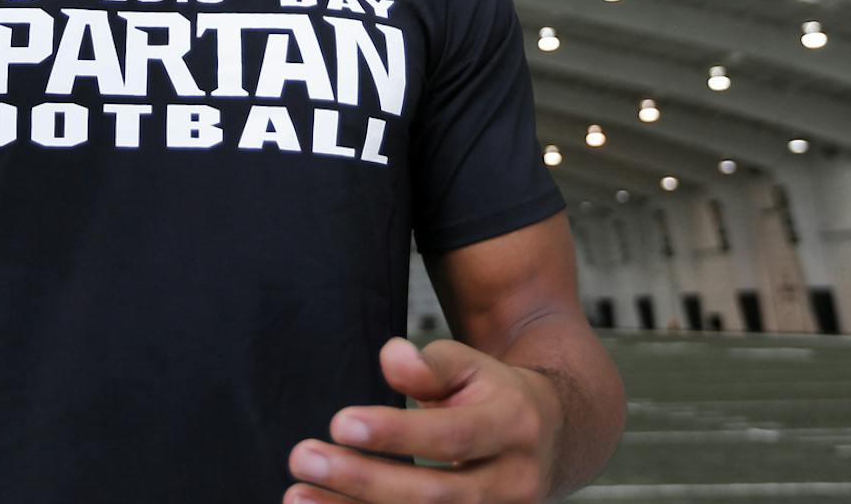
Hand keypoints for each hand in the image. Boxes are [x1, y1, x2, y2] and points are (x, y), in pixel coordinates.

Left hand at [287, 337, 562, 503]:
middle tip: (302, 458)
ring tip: (297, 497)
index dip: (396, 433)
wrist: (553, 440)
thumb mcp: (472, 365)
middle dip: (362, 481)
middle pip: (432, 494)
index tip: (341, 423)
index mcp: (512, 427)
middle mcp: (511, 484)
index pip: (450, 437)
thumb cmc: (495, 396)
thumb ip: (430, 363)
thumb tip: (392, 360)